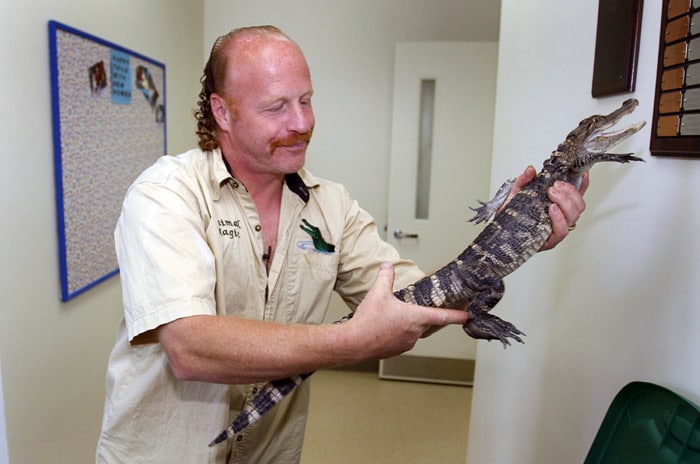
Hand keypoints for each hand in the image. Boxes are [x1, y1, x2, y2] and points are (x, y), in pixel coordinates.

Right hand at [347, 263, 468, 359]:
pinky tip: (390, 327)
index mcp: (415, 318)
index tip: (467, 316)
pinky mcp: (396, 350)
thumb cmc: (368, 322)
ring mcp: (406, 343)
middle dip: (435, 318)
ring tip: (401, 316)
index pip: (443, 316)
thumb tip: (388, 266)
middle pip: (431, 324)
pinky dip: (402, 332)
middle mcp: (414, 333)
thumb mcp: (378, 293)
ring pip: (417, 332)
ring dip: (414, 325)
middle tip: (438, 312)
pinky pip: (405, 340)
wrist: (353, 343)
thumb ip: (386, 277)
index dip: (457, 316)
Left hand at [506, 166, 587, 250]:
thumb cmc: (511, 215)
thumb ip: (524, 180)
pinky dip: (559, 218)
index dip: (582, 184)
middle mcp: (560, 217)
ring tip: (552, 194)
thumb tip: (530, 170)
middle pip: (578, 205)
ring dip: (565, 202)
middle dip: (570, 192)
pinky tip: (552, 209)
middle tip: (556, 186)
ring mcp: (556, 229)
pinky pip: (561, 231)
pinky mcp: (549, 241)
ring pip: (573, 216)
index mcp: (557, 205)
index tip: (581, 173)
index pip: (576, 195)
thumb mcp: (516, 193)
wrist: (498, 232)